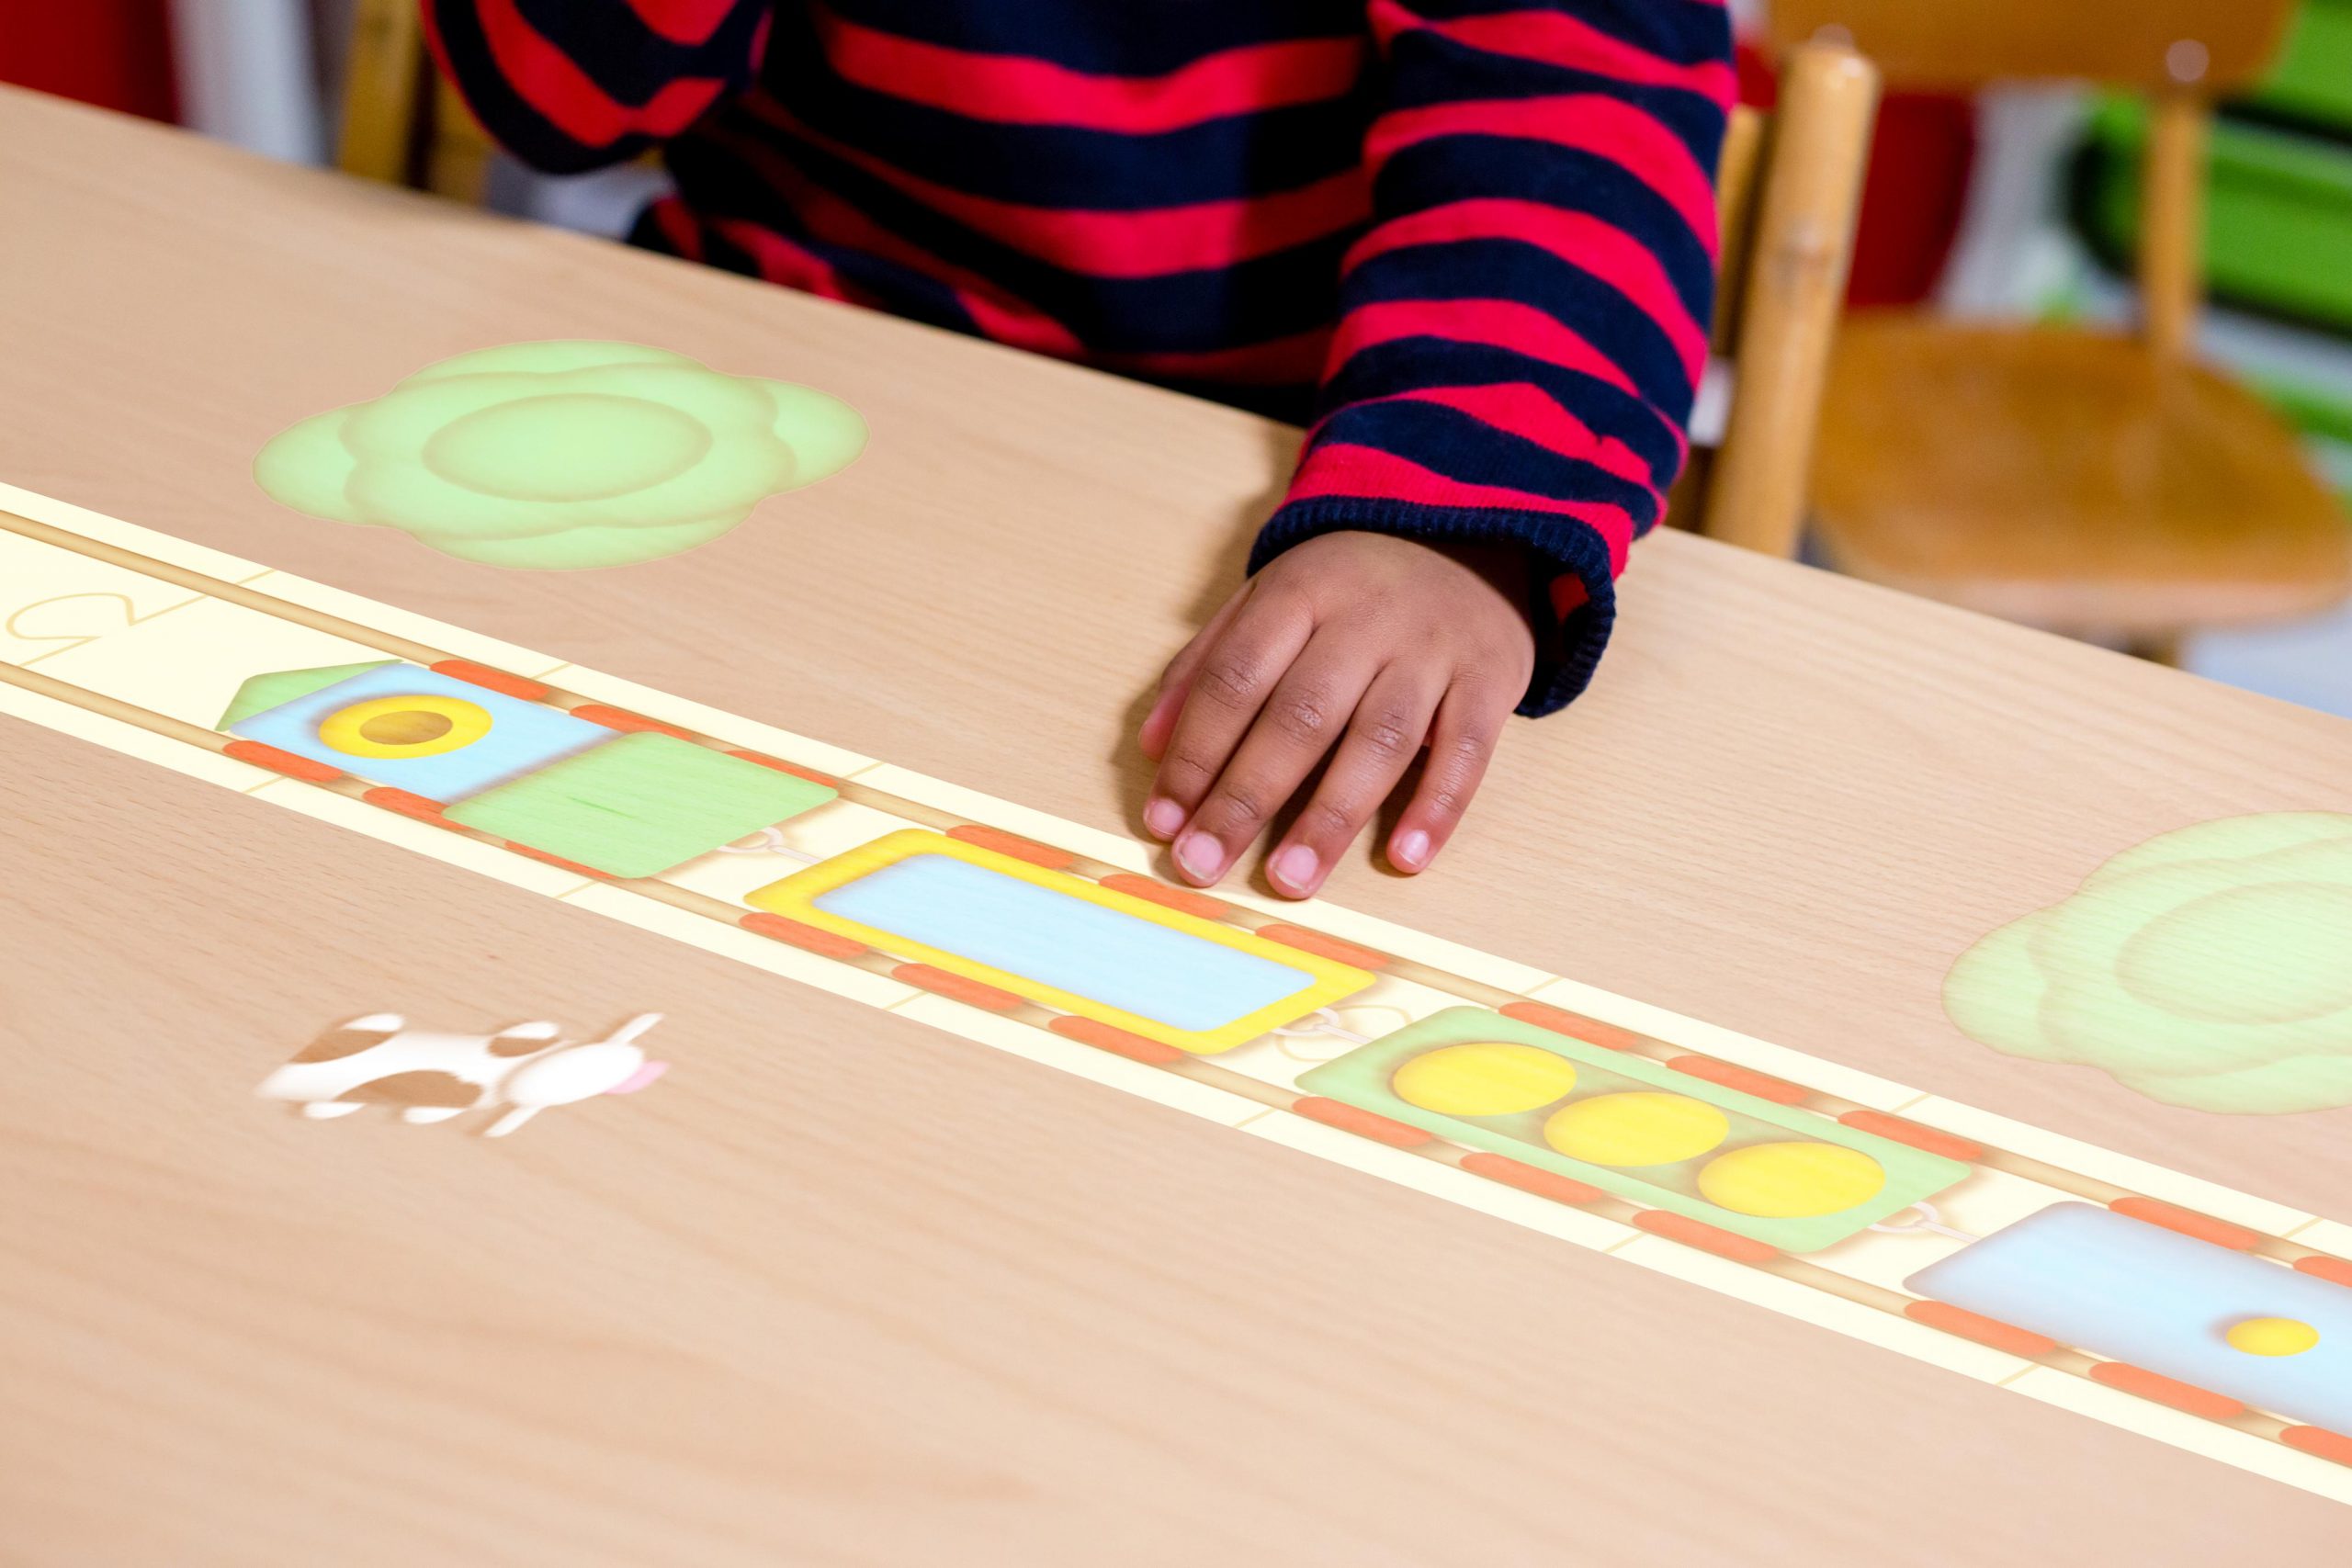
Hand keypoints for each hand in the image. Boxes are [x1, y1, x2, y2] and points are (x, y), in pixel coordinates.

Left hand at [1137, 530, 1535, 896]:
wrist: (1469, 537)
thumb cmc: (1349, 589)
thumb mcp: (1270, 599)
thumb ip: (1207, 664)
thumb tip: (1151, 747)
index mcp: (1299, 592)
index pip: (1235, 678)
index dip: (1195, 753)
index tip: (1164, 821)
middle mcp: (1366, 619)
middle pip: (1299, 716)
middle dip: (1245, 797)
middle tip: (1204, 863)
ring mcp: (1432, 650)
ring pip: (1379, 740)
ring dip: (1331, 818)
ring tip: (1291, 879)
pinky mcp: (1490, 679)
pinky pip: (1467, 751)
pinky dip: (1437, 808)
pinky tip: (1404, 858)